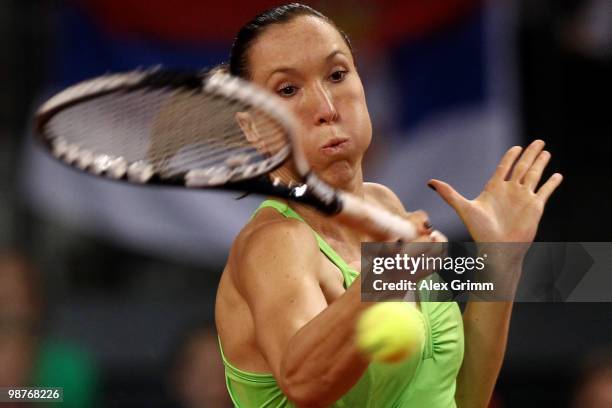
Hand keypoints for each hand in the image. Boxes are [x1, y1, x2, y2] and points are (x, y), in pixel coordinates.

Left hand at [427, 140, 561, 243]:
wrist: (497, 248)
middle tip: (538, 141)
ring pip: (535, 175)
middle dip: (530, 154)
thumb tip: (429, 182)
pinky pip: (546, 190)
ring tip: (546, 152)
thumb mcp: (463, 208)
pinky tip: (557, 175)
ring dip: (541, 164)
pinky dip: (552, 183)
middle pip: (522, 167)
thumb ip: (448, 193)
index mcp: (494, 188)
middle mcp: (510, 191)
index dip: (510, 157)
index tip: (516, 148)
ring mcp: (524, 198)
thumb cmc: (479, 231)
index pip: (504, 167)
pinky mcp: (535, 206)